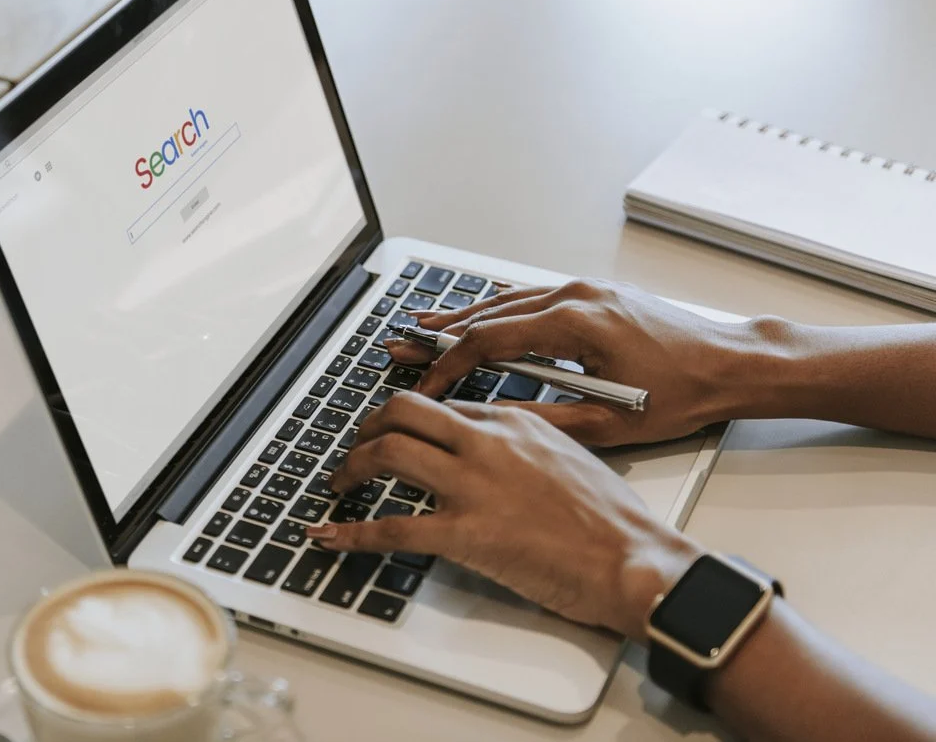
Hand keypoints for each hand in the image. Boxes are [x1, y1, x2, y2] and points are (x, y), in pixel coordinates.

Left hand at [306, 394, 700, 638]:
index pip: (443, 404)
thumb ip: (526, 448)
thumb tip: (495, 459)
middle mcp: (487, 441)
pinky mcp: (466, 532)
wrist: (633, 558)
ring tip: (340, 484)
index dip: (407, 416)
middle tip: (356, 447)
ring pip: (389, 453)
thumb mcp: (571, 458)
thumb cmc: (613, 520)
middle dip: (368, 426)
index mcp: (514, 421)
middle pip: (404, 411)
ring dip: (352, 467)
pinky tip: (329, 537)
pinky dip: (351, 533)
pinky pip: (393, 527)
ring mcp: (474, 485)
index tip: (391, 427)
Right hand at [387, 279, 752, 446]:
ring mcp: (584, 289)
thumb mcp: (609, 422)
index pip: (491, 340)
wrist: (731, 364)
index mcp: (576, 323)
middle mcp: (576, 296)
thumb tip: (493, 419)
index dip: (449, 364)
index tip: (426, 384)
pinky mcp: (594, 294)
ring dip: (463, 315)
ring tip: (423, 325)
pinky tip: (477, 313)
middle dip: (440, 333)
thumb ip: (544, 418)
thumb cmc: (683, 393)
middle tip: (401, 343)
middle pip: (489, 313)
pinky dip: (497, 308)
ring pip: (507, 300)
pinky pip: (531, 296)